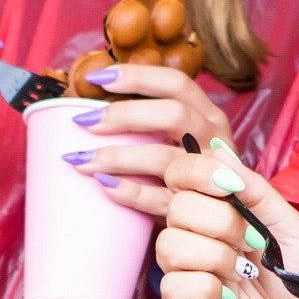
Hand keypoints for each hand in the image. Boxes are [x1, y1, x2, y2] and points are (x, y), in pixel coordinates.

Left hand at [54, 62, 235, 218]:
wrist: (218, 221)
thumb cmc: (186, 170)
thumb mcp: (182, 139)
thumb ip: (150, 121)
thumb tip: (90, 104)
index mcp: (207, 115)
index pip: (177, 83)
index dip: (138, 76)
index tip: (97, 77)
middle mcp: (213, 139)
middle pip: (174, 114)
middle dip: (124, 114)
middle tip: (84, 120)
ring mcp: (208, 174)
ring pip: (163, 157)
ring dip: (117, 156)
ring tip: (81, 160)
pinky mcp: (195, 208)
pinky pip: (159, 198)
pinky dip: (129, 191)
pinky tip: (104, 186)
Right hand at [155, 149, 298, 298]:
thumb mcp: (289, 225)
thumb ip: (254, 190)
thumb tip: (218, 149)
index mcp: (218, 210)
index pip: (181, 174)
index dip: (197, 172)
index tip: (231, 188)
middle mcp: (196, 236)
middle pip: (177, 206)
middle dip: (222, 223)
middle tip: (254, 244)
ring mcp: (186, 272)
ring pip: (170, 244)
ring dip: (217, 258)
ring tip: (245, 275)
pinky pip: (174, 285)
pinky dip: (209, 288)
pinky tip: (232, 298)